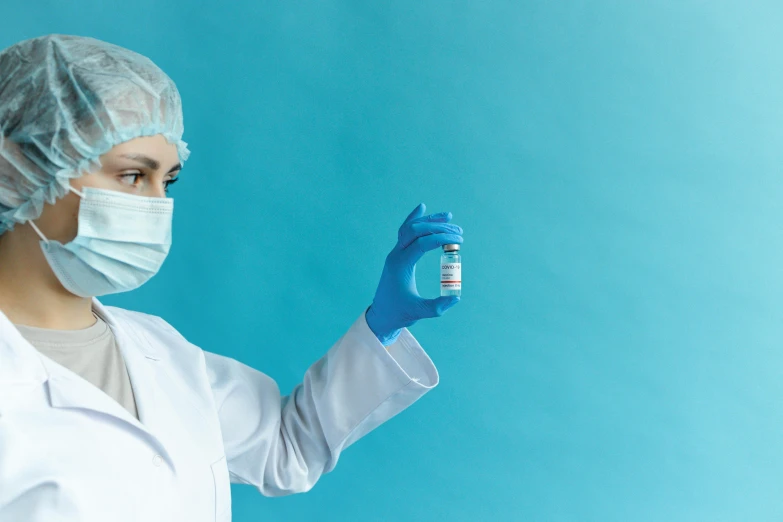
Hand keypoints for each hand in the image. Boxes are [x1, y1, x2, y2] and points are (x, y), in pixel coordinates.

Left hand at [365, 203, 463, 344]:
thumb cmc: (399, 313)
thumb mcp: (419, 311)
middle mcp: (396, 255)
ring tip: (448, 216)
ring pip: (410, 228)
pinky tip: (422, 208)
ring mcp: (395, 253)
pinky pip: (404, 231)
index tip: (459, 240)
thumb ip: (437, 306)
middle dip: (438, 227)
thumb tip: (457, 297)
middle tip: (458, 231)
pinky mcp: (397, 254)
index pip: (422, 243)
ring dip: (429, 220)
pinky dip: (414, 219)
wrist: (382, 315)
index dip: (442, 238)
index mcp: (400, 265)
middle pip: (416, 231)